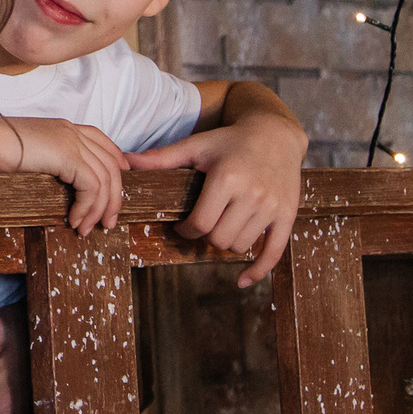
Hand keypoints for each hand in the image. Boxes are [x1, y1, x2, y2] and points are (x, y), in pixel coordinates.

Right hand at [0, 118, 130, 233]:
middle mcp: (73, 132)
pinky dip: (87, 207)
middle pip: (111, 164)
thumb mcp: (29, 149)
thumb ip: (47, 158)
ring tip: (87, 228)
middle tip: (107, 221)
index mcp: (65, 127)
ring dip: (100, 209)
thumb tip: (54, 180)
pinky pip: (91, 188)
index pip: (103, 142)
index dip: (117, 163)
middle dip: (114, 197)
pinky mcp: (69, 157)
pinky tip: (75, 220)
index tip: (118, 186)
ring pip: (105, 179)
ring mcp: (72, 142)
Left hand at [127, 116, 307, 285]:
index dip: (185, 230)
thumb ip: (162, 158)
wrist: (275, 133)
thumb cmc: (230, 140)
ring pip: (240, 246)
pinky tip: (243, 280)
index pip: (200, 223)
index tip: (182, 227)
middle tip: (203, 225)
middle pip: (219, 238)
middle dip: (205, 236)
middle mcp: (252, 194)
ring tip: (222, 227)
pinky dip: (257, 270)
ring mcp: (272, 207)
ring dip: (226, 243)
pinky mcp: (287, 215)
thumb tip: (125, 162)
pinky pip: (273, 253)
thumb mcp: (196, 146)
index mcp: (226, 178)